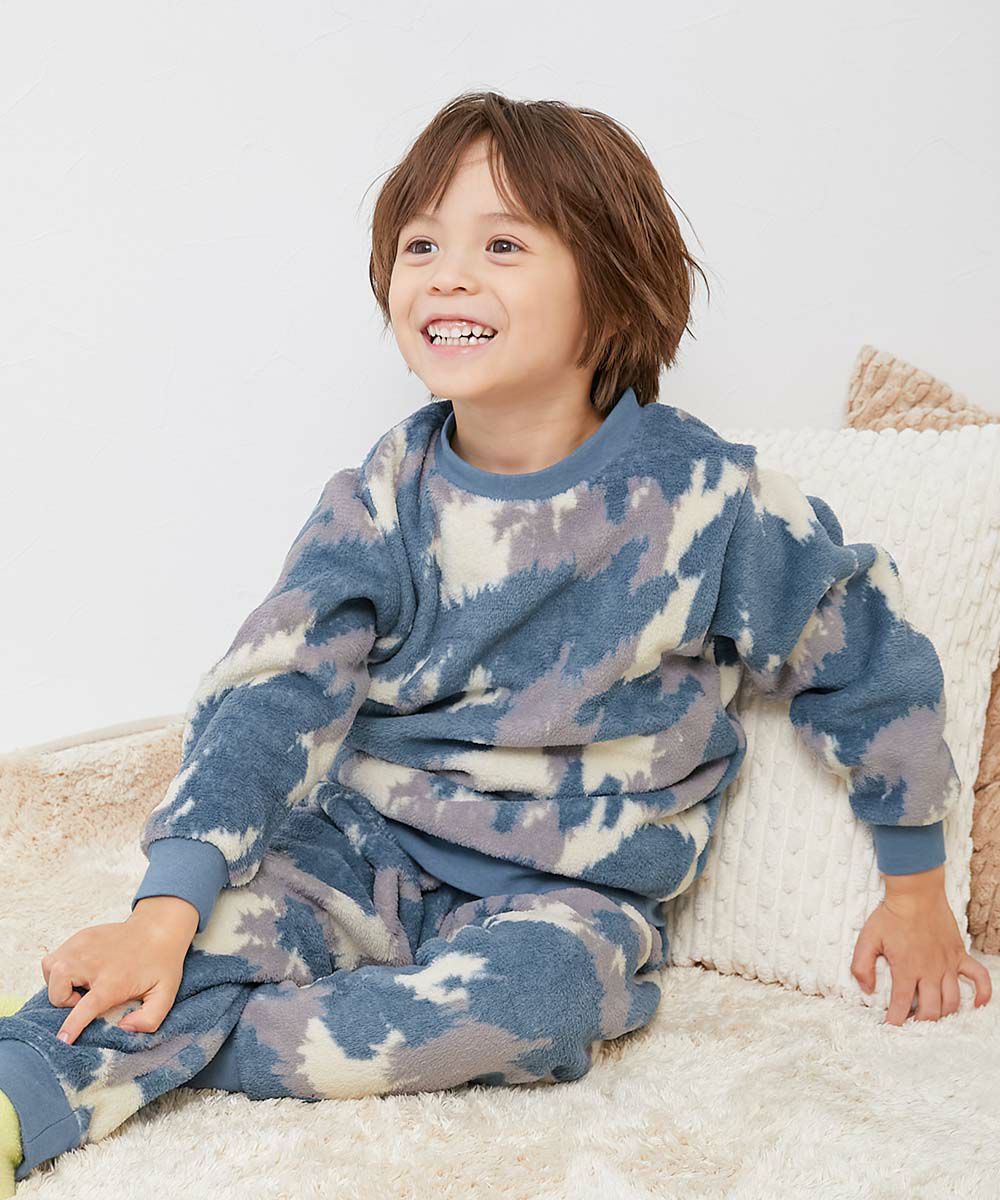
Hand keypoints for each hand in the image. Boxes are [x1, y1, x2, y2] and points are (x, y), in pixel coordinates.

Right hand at [41, 906, 194, 1045]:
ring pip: (50, 971)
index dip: (72, 1026)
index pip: (85, 1008)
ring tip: (81, 984)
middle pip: (57, 989)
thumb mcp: (165, 995)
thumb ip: (149, 1019)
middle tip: (85, 998)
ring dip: (59, 984)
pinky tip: (79, 971)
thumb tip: (124, 1028)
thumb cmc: (161, 964)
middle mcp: (93, 962)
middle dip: (64, 1001)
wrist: (159, 928)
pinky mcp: (80, 937)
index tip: (63, 1039)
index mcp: (113, 981)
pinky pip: (54, 959)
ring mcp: (83, 945)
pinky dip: (60, 969)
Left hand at [851, 873, 992, 1023]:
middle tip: (912, 1022)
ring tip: (933, 1015)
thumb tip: (867, 989)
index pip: (902, 1004)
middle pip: (931, 1009)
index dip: (896, 1020)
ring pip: (952, 1000)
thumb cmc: (890, 914)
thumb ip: (861, 966)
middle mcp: (929, 971)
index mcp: (906, 969)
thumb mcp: (867, 938)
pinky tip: (978, 1005)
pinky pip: (979, 977)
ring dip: (944, 1013)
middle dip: (921, 1022)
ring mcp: (947, 964)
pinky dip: (982, 993)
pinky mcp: (959, 954)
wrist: (915, 892)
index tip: (892, 1027)